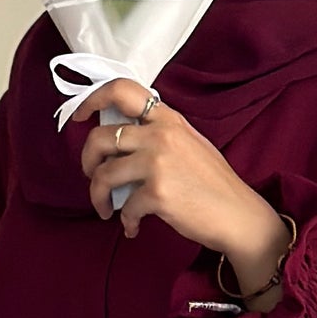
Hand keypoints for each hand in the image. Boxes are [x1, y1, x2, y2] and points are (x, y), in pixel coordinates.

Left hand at [76, 81, 291, 302]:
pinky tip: (133, 227)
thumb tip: (118, 140)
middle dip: (87, 161)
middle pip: (100, 137)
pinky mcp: (157, 193)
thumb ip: (156, 134)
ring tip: (105, 208)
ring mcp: (158, 163)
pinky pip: (124, 207)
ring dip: (98, 196)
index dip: (93, 99)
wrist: (237, 214)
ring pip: (103, 175)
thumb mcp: (188, 142)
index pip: (123, 90)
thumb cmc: (212, 183)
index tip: (79, 116)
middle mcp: (161, 134)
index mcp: (168, 118)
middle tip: (92, 175)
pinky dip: (125, 221)